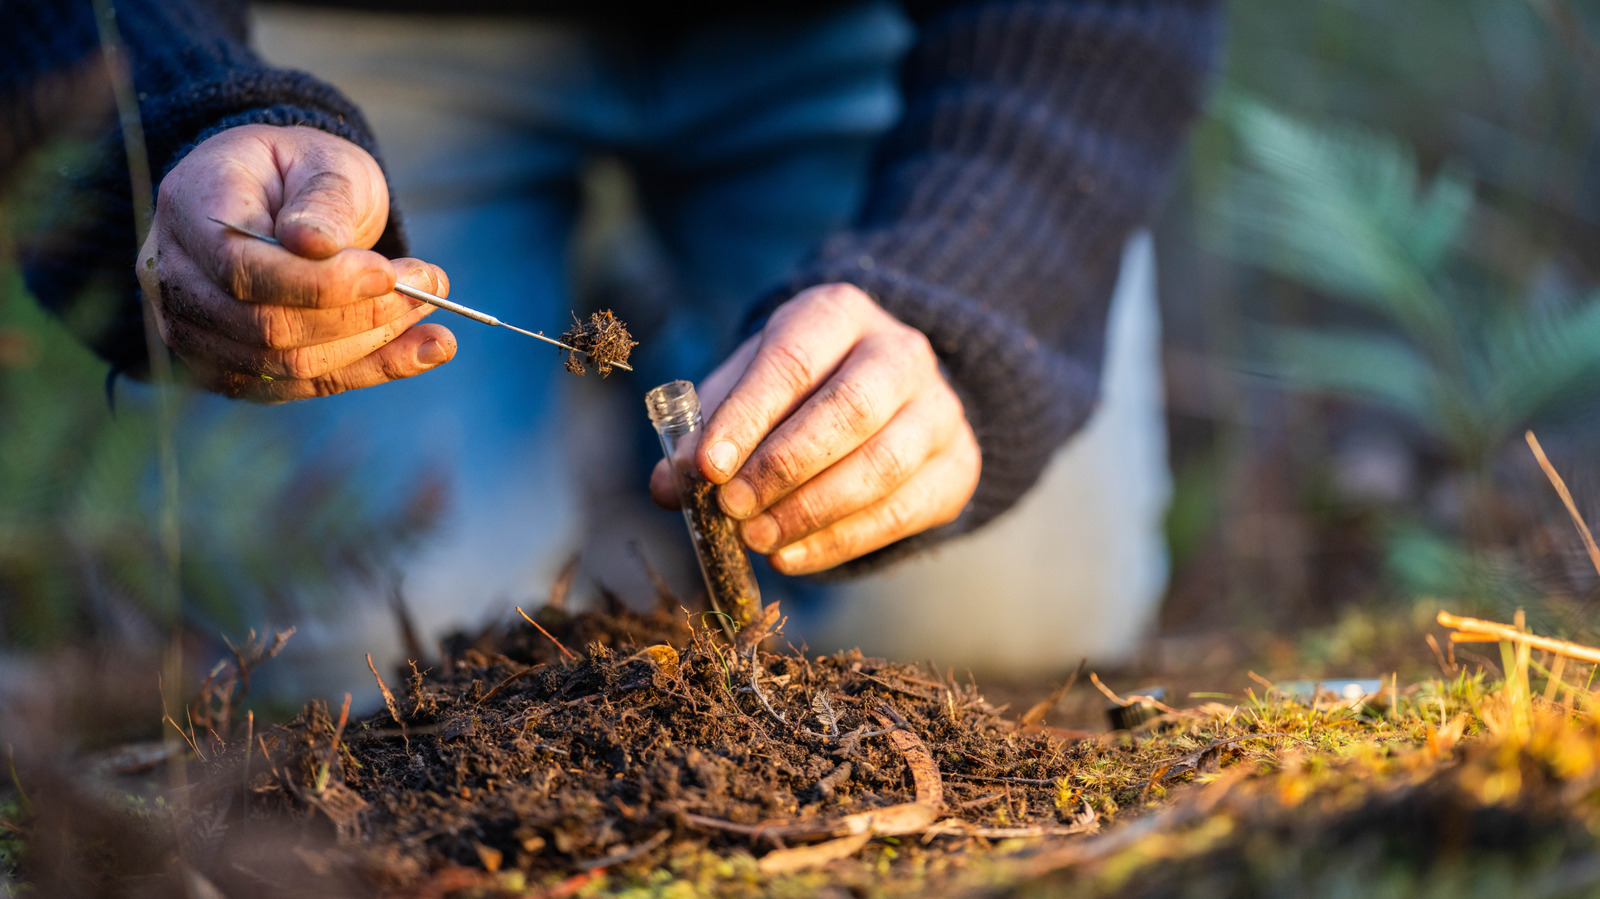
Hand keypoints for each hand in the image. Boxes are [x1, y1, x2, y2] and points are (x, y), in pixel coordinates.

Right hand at [134, 124, 455, 401]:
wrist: (282, 199)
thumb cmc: (303, 171)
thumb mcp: (323, 161)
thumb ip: (323, 200)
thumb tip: (315, 244)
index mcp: (190, 208)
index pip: (242, 268)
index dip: (318, 282)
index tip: (388, 273)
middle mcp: (174, 276)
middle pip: (265, 326)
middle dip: (359, 315)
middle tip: (430, 286)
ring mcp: (195, 330)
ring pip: (287, 365)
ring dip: (374, 346)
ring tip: (435, 316)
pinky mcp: (233, 367)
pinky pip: (303, 385)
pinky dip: (372, 370)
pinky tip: (428, 349)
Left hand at [651, 284, 980, 573]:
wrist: (893, 394)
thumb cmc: (801, 387)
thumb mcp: (748, 385)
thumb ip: (707, 427)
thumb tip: (669, 484)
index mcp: (839, 313)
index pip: (792, 361)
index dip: (747, 417)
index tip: (705, 469)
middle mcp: (901, 352)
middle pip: (848, 410)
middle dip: (782, 467)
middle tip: (731, 509)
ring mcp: (939, 409)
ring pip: (882, 464)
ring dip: (811, 511)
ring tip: (756, 539)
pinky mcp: (958, 464)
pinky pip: (902, 511)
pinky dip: (841, 542)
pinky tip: (791, 557)